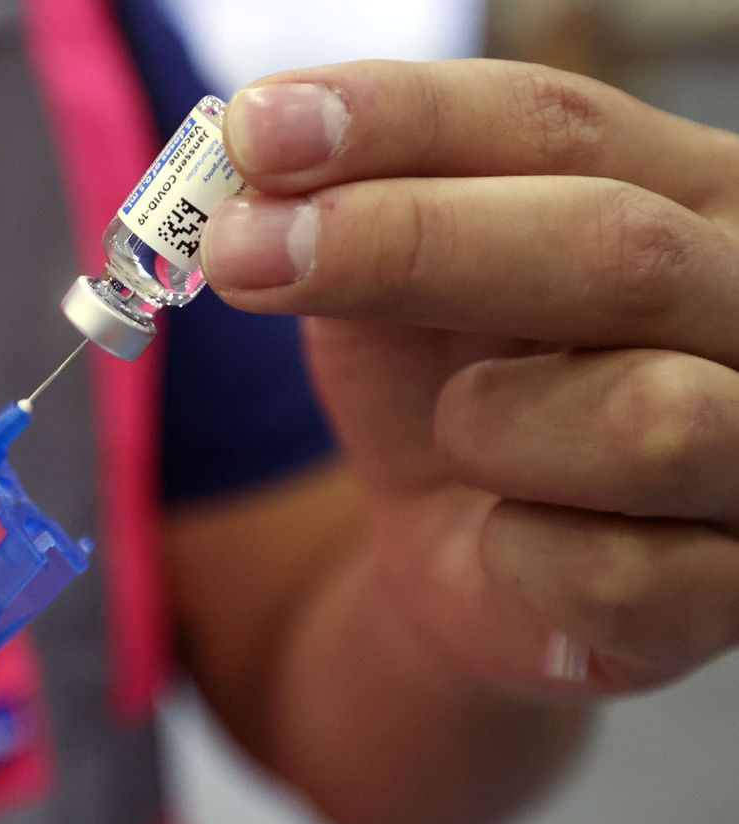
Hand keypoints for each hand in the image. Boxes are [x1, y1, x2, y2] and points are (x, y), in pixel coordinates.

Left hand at [202, 59, 738, 697]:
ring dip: (489, 429)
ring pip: (644, 420)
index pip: (560, 125)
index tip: (258, 131)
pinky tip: (505, 537)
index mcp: (692, 195)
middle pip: (617, 249)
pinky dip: (515, 558)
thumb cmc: (456, 390)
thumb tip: (258, 144)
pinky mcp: (731, 590)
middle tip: (244, 253)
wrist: (480, 558)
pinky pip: (610, 575)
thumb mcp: (394, 284)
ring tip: (461, 434)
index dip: (403, 121)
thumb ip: (354, 208)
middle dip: (413, 246)